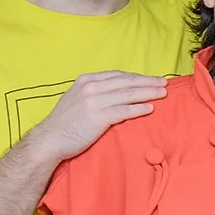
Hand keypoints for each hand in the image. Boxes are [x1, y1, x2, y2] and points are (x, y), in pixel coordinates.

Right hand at [32, 71, 166, 162]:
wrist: (50, 139)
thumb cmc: (65, 123)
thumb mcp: (78, 99)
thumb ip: (96, 92)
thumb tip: (117, 92)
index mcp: (86, 80)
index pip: (118, 75)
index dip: (137, 76)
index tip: (151, 78)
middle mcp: (91, 88)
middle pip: (126, 82)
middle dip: (147, 82)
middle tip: (164, 83)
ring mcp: (94, 102)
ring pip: (128, 95)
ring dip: (148, 93)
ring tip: (162, 94)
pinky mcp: (98, 117)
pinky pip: (124, 111)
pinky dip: (138, 109)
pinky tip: (150, 108)